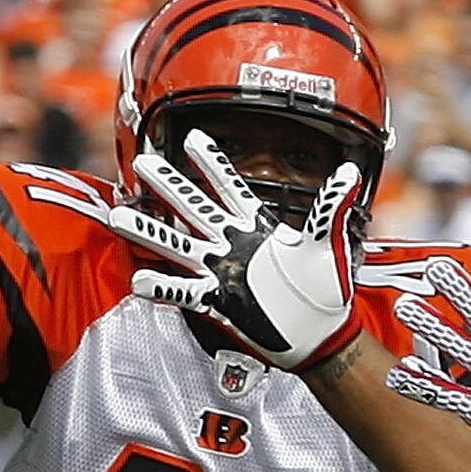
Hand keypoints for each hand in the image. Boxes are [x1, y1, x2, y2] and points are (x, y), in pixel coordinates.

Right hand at [101, 138, 363, 370]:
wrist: (322, 335)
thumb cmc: (326, 290)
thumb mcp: (327, 244)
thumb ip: (330, 208)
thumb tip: (350, 172)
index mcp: (259, 226)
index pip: (230, 186)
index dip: (212, 162)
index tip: (192, 136)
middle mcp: (234, 245)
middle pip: (194, 207)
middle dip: (168, 185)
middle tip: (143, 161)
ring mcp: (223, 272)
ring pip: (178, 246)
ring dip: (149, 232)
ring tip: (120, 217)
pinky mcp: (219, 302)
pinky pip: (184, 292)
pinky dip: (163, 288)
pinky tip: (140, 281)